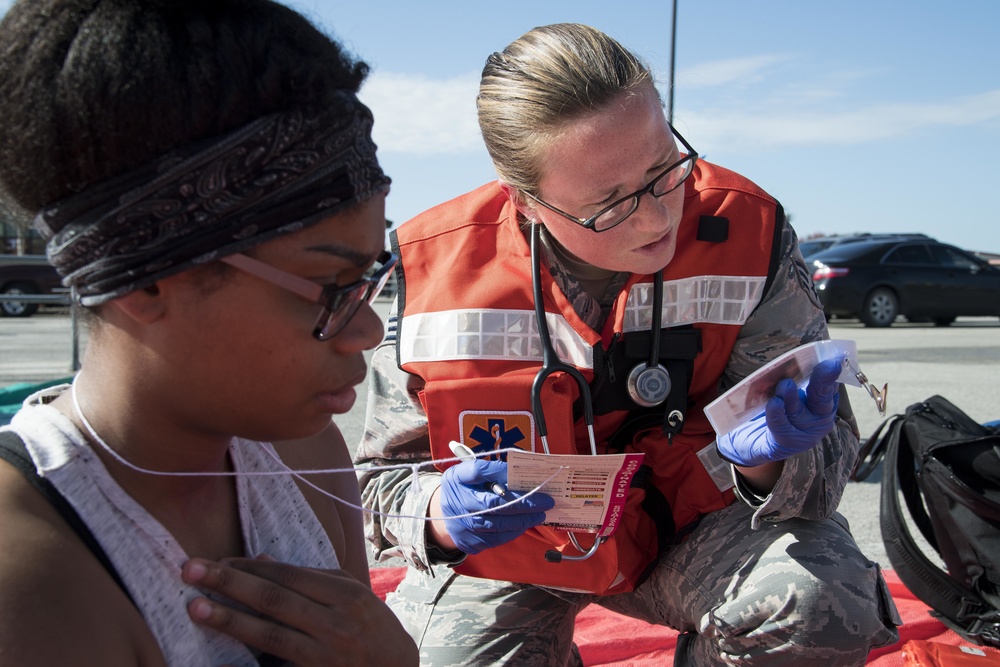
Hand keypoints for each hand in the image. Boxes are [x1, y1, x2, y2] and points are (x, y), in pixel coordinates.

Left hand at [183, 556, 417, 666]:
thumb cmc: (371, 629)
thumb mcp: (351, 595)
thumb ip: (308, 578)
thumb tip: (261, 560)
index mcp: (345, 593)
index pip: (288, 574)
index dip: (249, 568)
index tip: (217, 562)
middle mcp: (335, 622)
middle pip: (274, 598)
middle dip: (230, 583)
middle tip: (190, 571)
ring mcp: (326, 655)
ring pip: (269, 634)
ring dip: (230, 620)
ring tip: (196, 608)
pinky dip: (246, 665)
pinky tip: (221, 661)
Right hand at [440, 459, 554, 554]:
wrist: (443, 515)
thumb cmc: (466, 489)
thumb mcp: (471, 474)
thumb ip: (492, 472)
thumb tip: (524, 474)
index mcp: (457, 478)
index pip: (478, 471)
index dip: (500, 471)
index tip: (523, 471)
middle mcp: (457, 501)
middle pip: (493, 503)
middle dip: (524, 502)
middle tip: (545, 501)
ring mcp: (462, 524)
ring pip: (498, 524)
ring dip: (524, 519)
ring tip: (540, 513)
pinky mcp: (469, 541)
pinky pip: (496, 538)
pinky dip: (514, 531)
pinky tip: (525, 524)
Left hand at [717, 357, 841, 466]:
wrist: (755, 438)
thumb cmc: (777, 408)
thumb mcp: (788, 391)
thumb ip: (796, 376)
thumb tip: (800, 356)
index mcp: (822, 404)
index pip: (829, 387)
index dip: (831, 375)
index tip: (833, 362)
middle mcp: (817, 420)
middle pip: (821, 400)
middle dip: (823, 382)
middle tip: (826, 366)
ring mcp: (802, 435)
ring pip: (798, 411)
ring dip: (791, 396)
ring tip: (785, 385)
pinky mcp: (783, 443)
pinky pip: (781, 426)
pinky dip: (777, 413)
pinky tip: (774, 403)